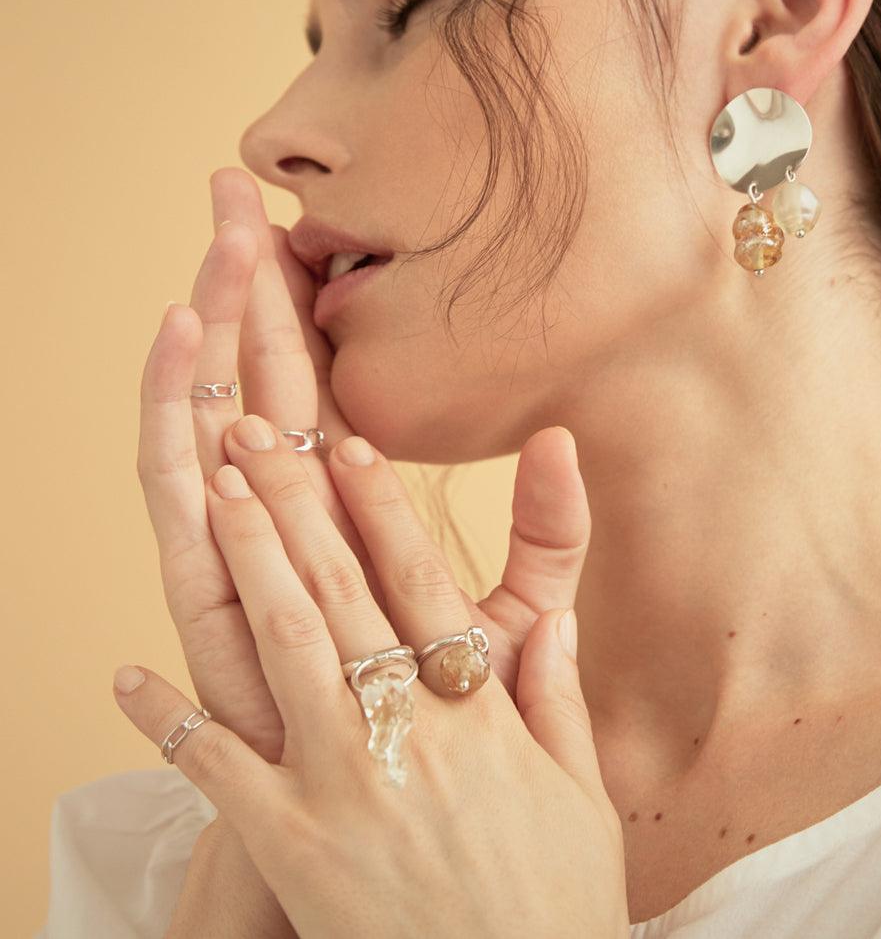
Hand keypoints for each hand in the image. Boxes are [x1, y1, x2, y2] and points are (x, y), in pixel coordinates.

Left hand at [116, 407, 629, 936]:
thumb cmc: (551, 904)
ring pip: (283, 648)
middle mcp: (407, 731)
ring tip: (212, 495)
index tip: (345, 445)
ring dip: (245, 563)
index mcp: (479, 714)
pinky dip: (166, 719)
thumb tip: (560, 617)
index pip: (420, 583)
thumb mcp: (580, 796)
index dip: (379, 508)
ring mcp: (342, 784)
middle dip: (290, 505)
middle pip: (338, 593)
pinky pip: (216, 769)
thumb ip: (559, 698)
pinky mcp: (292, 844)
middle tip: (251, 437)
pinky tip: (124, 671)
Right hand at [139, 163, 612, 765]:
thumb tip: (569, 439)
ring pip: (212, 413)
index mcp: (347, 509)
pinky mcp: (205, 591)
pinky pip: (176, 490)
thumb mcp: (512, 619)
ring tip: (214, 240)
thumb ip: (548, 537)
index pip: (319, 384)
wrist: (392, 828)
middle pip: (259, 377)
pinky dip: (171, 413)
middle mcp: (284, 514)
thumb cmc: (445, 723)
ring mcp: (239, 547)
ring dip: (208, 325)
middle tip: (237, 191)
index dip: (309, 303)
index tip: (307, 222)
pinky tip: (179, 339)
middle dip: (247, 285)